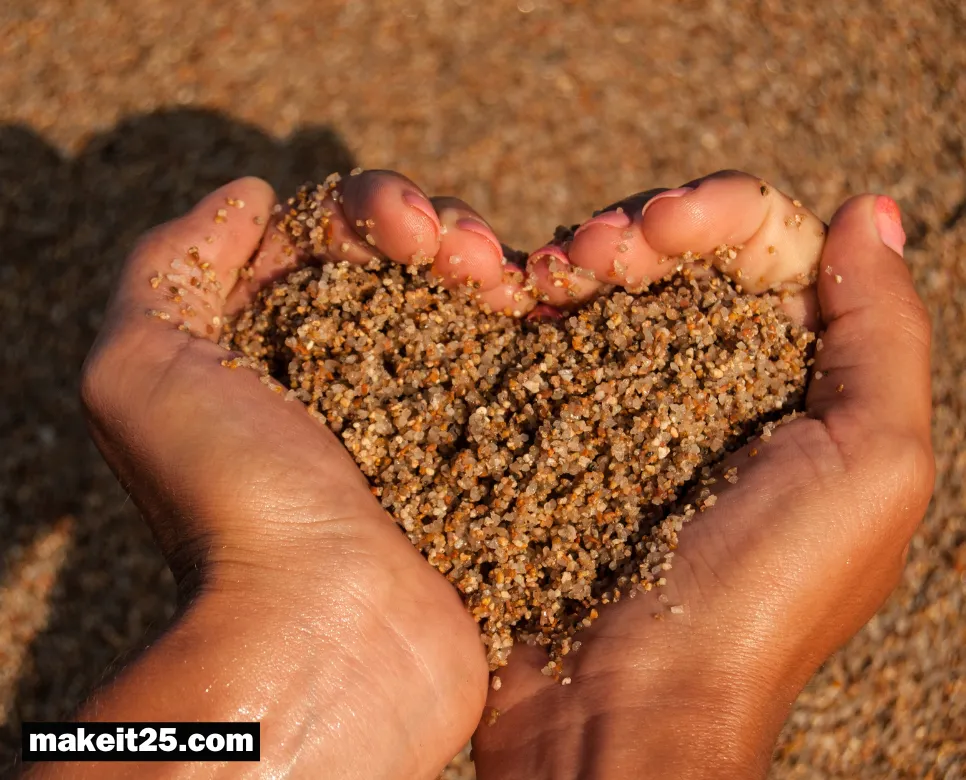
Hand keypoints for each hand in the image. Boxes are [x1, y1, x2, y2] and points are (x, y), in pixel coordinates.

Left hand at [73, 173, 522, 778]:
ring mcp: (420, 417)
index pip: (322, 239)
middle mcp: (342, 377)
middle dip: (440, 233)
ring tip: (513, 287)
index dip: (365, 211)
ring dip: (494, 271)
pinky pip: (513, 371)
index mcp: (264, 349)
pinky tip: (546, 316)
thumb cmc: (229, 503)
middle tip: (469, 257)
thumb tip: (250, 198)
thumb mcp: (139, 370)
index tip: (404, 229)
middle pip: (403, 264)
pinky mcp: (481, 456)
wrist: (328, 635)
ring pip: (464, 307)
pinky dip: (533, 331)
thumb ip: (170, 265)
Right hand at [471, 172, 933, 779]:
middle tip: (591, 256)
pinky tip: (512, 305)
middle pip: (677, 256)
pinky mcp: (556, 434)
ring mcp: (626, 407)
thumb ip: (883, 334)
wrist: (623, 713)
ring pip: (604, 289)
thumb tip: (872, 213)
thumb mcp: (871, 469)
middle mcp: (715, 384)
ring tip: (547, 278)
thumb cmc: (759, 601)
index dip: (716, 210)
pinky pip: (544, 345)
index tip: (664, 228)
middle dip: (635, 229)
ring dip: (574, 259)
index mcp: (799, 381)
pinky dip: (530, 311)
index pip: (764, 243)